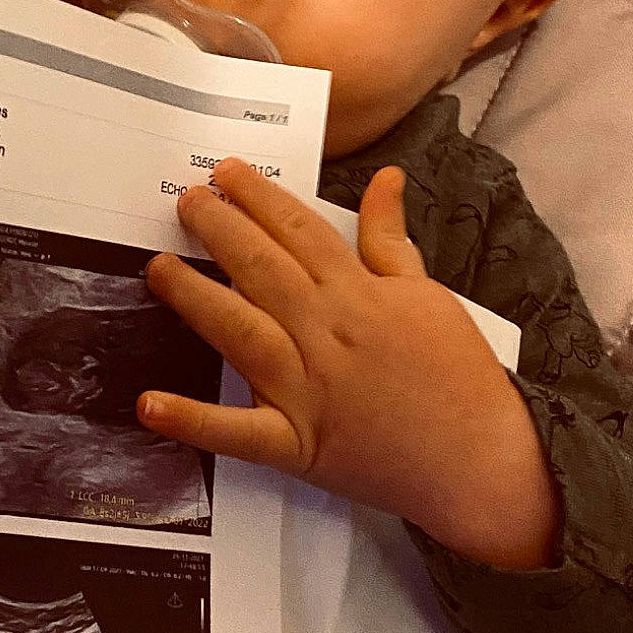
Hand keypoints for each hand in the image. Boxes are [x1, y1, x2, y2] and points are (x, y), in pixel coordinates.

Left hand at [141, 158, 560, 569]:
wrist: (482, 460)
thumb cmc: (458, 376)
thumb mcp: (430, 295)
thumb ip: (391, 238)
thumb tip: (385, 178)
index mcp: (359, 295)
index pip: (300, 232)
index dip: (260, 197)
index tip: (228, 172)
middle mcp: (327, 335)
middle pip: (262, 270)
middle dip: (220, 229)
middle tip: (186, 199)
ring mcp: (308, 391)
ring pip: (240, 332)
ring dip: (194, 298)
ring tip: (158, 267)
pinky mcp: (297, 445)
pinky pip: (238, 433)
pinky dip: (193, 420)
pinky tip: (151, 403)